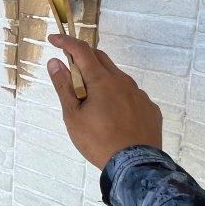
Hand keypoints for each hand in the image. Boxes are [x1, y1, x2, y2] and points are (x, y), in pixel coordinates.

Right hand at [46, 34, 162, 169]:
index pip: (81, 50)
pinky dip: (118, 97)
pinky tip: (114, 116)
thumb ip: (64, 87)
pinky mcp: (150, 109)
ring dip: (102, 80)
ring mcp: (139, 95)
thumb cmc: (98, 141)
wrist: (135, 166)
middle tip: (71, 69)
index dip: (66, 42)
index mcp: (102, 81)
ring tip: (93, 102)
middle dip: (84, 57)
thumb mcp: (73, 116)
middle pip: (101, 59)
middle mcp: (123, 81)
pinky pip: (131, 95)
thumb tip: (54, 62)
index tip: (54, 39)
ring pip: (117, 78)